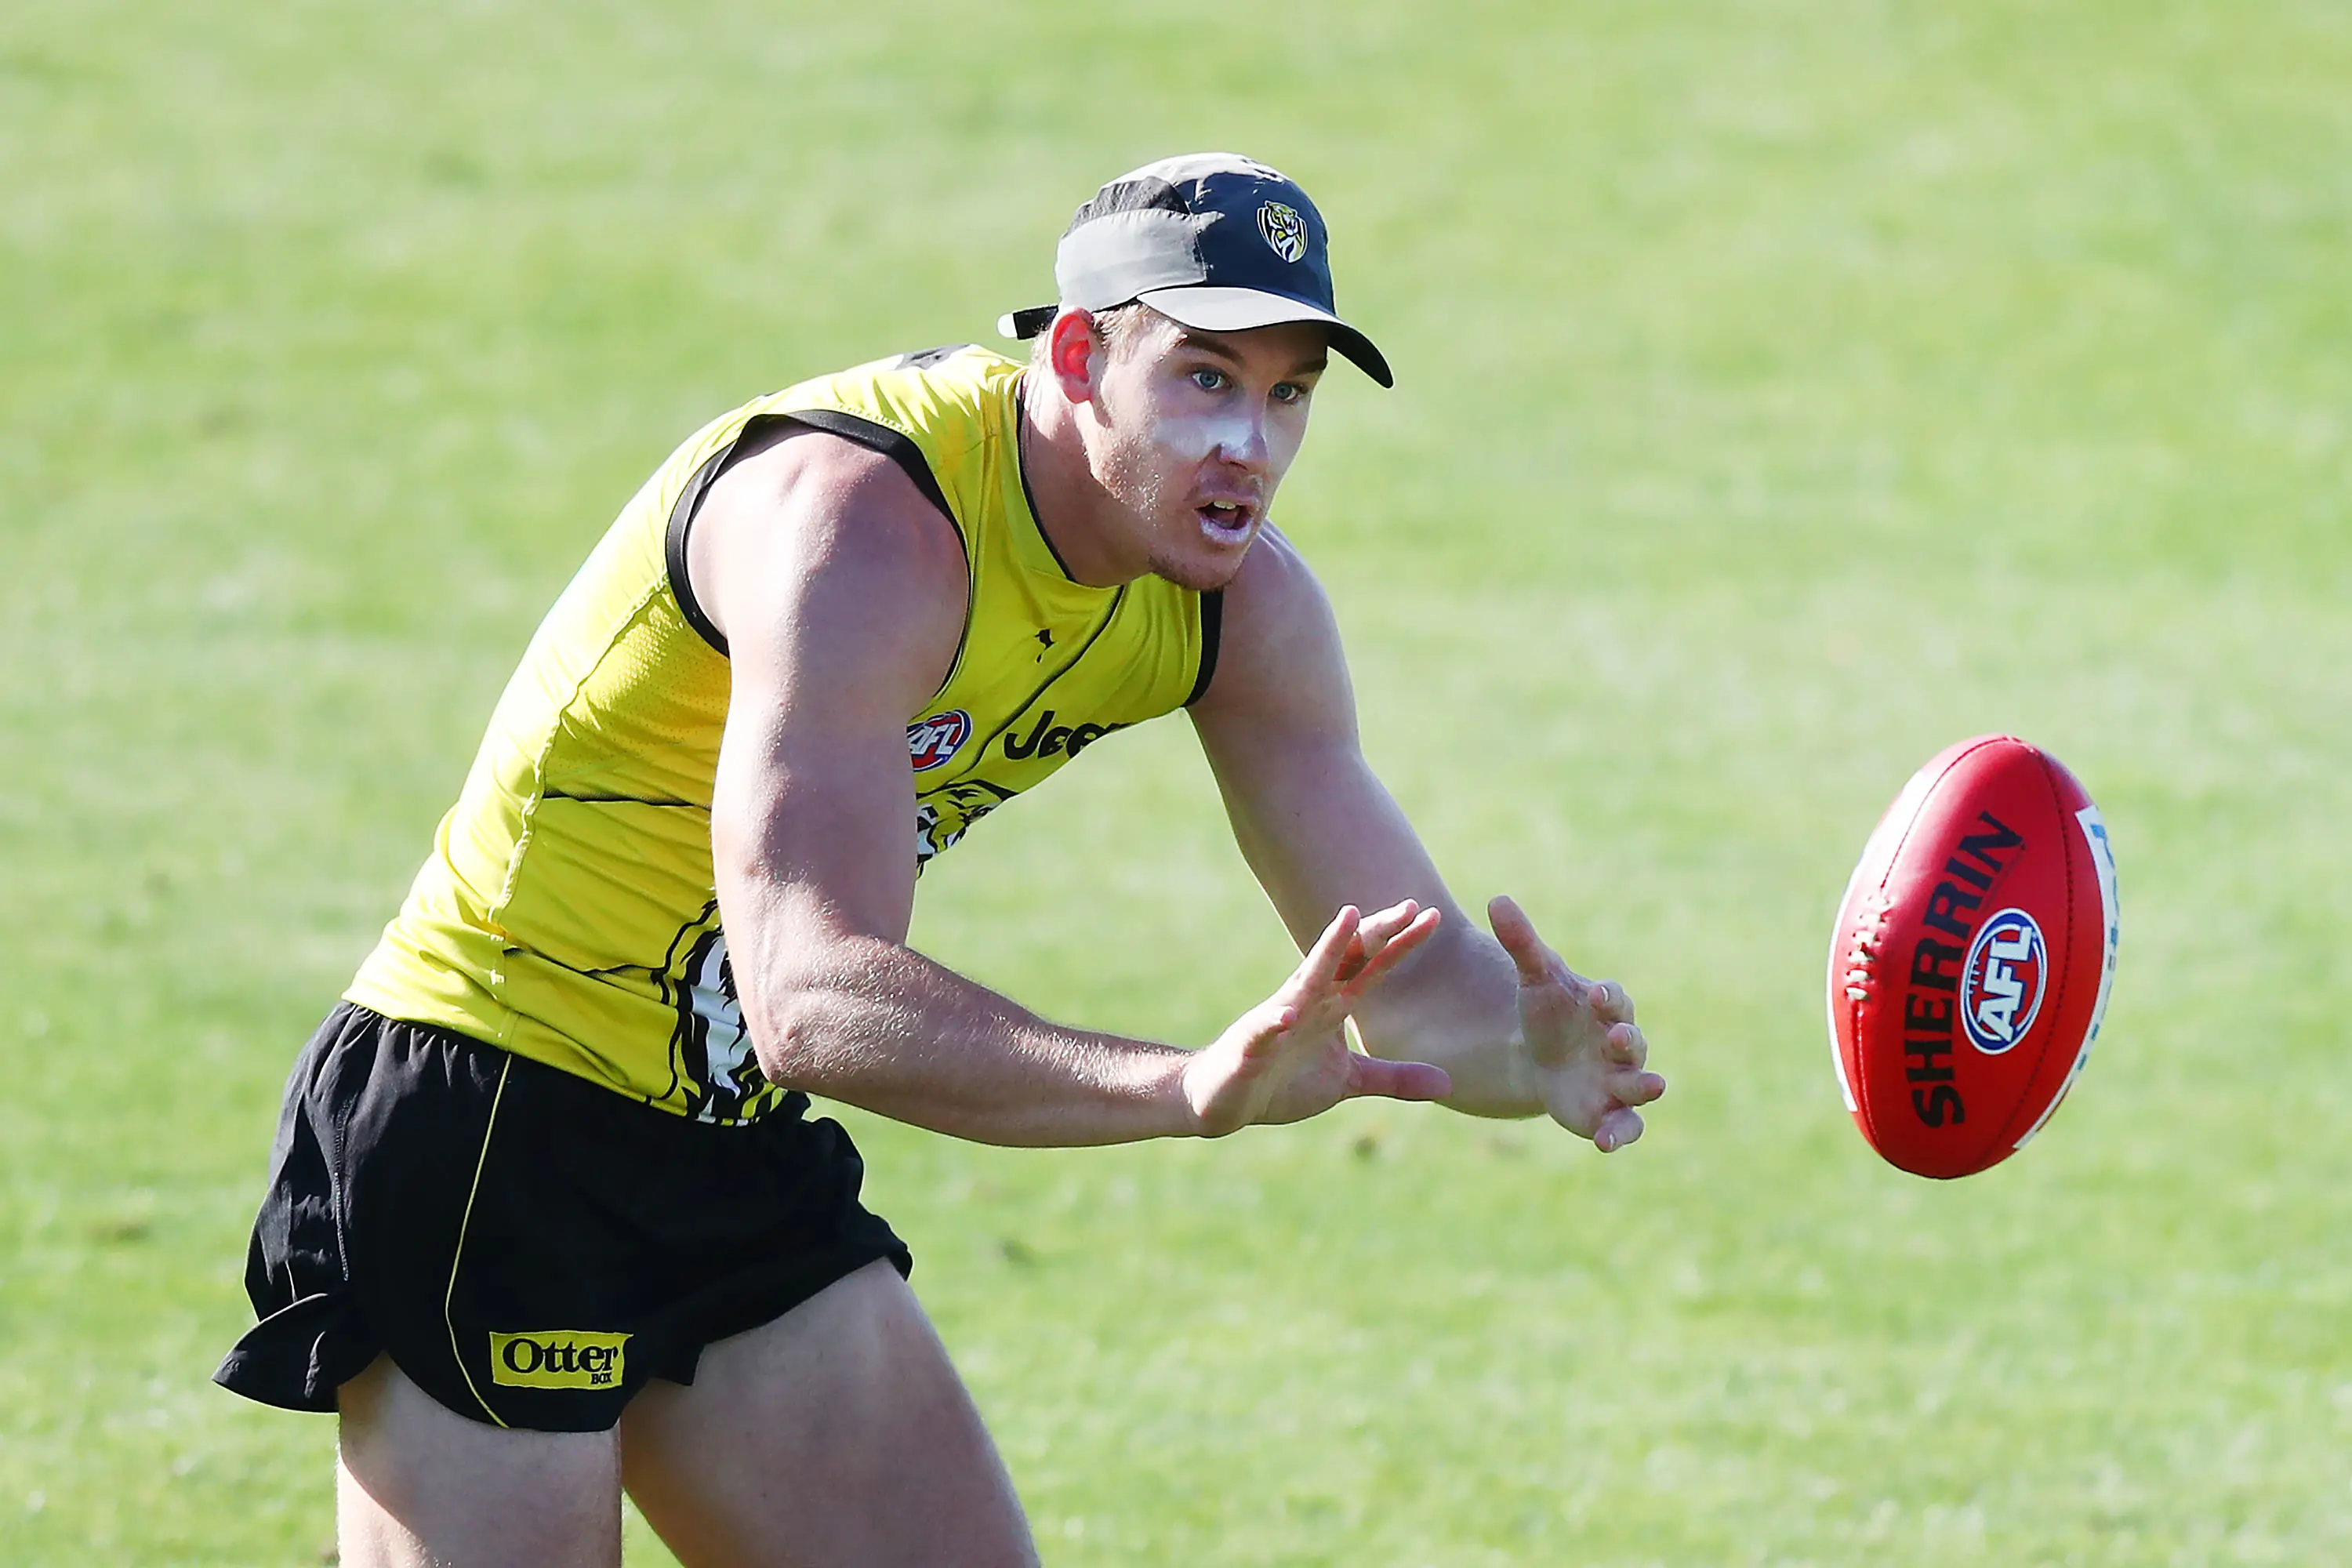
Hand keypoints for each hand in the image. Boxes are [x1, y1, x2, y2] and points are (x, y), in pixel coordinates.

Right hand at [1184, 900, 1453, 1136]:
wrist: (1224, 1100)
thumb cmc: (1283, 1081)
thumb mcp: (1348, 1081)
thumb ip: (1394, 1078)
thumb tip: (1448, 1084)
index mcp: (1330, 1006)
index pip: (1371, 967)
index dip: (1400, 944)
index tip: (1432, 917)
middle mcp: (1306, 1002)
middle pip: (1346, 959)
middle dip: (1376, 932)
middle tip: (1409, 905)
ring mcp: (1277, 1020)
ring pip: (1306, 979)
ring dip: (1326, 949)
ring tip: (1348, 918)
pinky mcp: (1250, 1047)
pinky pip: (1263, 1032)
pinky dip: (1272, 1022)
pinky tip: (1286, 1015)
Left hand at [1488, 895, 1664, 1151]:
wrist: (1540, 1056)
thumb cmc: (1547, 1011)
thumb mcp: (1533, 978)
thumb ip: (1522, 942)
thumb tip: (1497, 898)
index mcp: (1606, 1008)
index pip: (1614, 1000)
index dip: (1609, 998)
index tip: (1597, 995)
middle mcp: (1621, 1045)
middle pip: (1633, 1042)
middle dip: (1630, 1040)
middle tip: (1621, 1039)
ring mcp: (1620, 1082)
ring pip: (1640, 1086)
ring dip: (1645, 1087)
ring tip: (1653, 1087)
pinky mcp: (1610, 1114)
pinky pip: (1625, 1126)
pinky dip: (1620, 1135)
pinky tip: (1605, 1145)